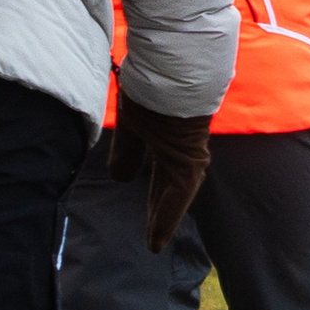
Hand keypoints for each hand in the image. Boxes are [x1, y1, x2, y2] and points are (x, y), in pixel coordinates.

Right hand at [107, 97, 213, 250]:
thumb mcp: (133, 122)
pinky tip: (156, 238)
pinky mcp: (188, 157)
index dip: (155, 197)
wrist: (170, 64)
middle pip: (170, 186)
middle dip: (159, 211)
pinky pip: (178, 192)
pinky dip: (167, 215)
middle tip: (152, 240)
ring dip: (163, 218)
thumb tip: (121, 178)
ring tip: (153, 244)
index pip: (163, 174)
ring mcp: (188, 152)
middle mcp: (182, 147)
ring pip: (176, 192)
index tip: (149, 216)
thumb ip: (127, 150)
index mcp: (169, 137)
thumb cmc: (150, 85)